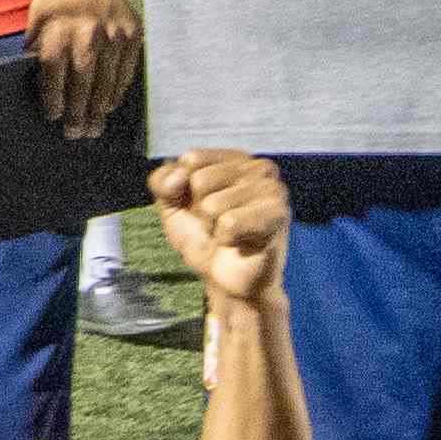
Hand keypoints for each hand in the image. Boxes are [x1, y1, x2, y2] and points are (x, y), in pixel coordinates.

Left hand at [29, 0, 139, 132]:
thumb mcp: (36, 17)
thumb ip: (36, 48)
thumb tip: (32, 81)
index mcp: (59, 28)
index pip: (54, 70)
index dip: (53, 96)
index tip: (52, 116)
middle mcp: (87, 32)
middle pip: (83, 79)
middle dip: (79, 110)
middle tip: (76, 133)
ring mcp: (113, 33)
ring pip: (108, 78)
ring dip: (101, 106)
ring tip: (95, 126)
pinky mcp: (132, 33)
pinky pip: (126, 68)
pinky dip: (119, 88)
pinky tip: (111, 104)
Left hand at [144, 148, 291, 305]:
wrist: (224, 281)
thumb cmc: (203, 239)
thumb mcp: (171, 205)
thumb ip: (162, 181)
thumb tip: (179, 176)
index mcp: (236, 159)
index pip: (191, 158)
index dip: (184, 190)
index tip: (199, 206)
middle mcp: (259, 168)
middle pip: (200, 180)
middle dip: (199, 211)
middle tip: (217, 225)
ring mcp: (272, 190)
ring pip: (212, 204)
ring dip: (212, 227)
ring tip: (229, 235)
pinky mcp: (278, 214)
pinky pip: (229, 222)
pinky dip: (226, 239)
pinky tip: (240, 243)